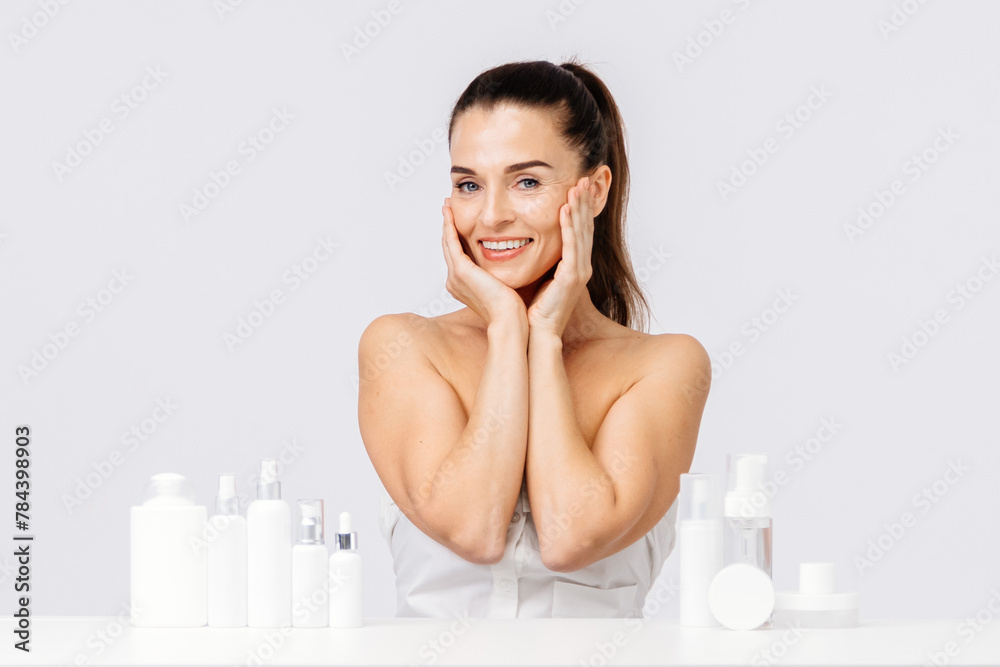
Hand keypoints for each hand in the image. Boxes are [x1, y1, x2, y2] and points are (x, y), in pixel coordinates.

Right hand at [441, 197, 525, 327]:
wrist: (510, 320)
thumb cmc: (512, 309)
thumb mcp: (503, 285)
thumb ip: (499, 272)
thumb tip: (510, 259)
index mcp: (463, 285)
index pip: (458, 255)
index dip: (457, 236)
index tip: (458, 220)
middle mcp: (455, 281)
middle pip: (449, 247)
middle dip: (448, 226)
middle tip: (447, 207)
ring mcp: (456, 276)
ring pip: (448, 242)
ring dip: (447, 222)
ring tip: (447, 206)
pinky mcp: (461, 271)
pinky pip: (451, 242)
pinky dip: (449, 226)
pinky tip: (450, 213)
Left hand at [526, 176, 595, 336]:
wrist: (537, 333)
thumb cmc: (535, 309)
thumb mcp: (540, 277)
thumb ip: (542, 260)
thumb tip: (530, 243)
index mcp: (574, 267)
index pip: (579, 232)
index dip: (580, 210)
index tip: (576, 188)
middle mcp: (581, 267)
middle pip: (584, 228)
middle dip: (584, 203)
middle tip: (582, 179)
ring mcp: (579, 272)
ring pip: (580, 233)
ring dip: (579, 208)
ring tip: (577, 187)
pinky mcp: (571, 278)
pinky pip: (571, 246)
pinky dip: (569, 226)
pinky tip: (566, 209)